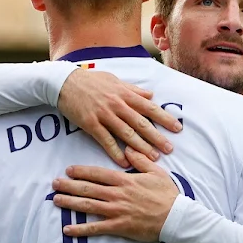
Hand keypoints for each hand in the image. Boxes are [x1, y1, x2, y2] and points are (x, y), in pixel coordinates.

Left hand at [53, 149, 179, 242]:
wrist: (176, 217)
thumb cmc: (167, 195)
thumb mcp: (156, 172)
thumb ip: (140, 160)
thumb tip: (128, 150)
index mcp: (125, 180)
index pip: (98, 173)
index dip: (82, 171)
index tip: (69, 170)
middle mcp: (117, 194)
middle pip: (88, 188)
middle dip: (69, 185)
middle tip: (54, 184)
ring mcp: (117, 211)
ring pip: (88, 206)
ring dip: (70, 203)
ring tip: (56, 201)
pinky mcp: (119, 226)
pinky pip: (96, 228)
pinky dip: (80, 229)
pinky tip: (67, 230)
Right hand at [57, 69, 181, 166]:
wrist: (65, 82)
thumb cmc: (91, 80)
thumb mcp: (115, 80)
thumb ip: (133, 89)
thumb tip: (151, 95)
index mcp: (125, 94)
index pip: (149, 107)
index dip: (164, 118)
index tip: (177, 128)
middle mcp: (117, 105)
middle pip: (141, 123)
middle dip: (157, 137)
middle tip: (169, 149)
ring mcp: (104, 115)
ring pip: (126, 134)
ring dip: (141, 147)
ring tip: (153, 158)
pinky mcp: (91, 124)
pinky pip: (106, 141)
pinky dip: (116, 152)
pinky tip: (125, 162)